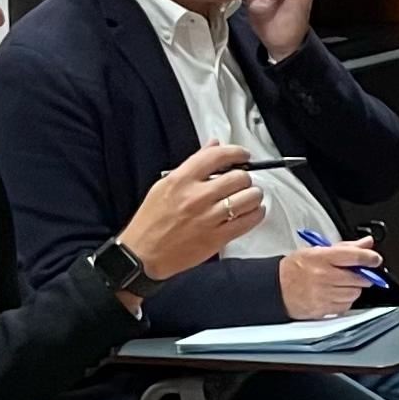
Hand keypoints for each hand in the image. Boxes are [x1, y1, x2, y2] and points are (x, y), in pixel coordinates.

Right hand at [118, 142, 265, 282]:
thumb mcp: (164, 185)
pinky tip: (251, 211)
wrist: (142, 253)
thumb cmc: (151, 221)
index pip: (217, 156)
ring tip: (248, 197)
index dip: (236, 152)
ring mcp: (208, 217)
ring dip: (253, 195)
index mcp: (181, 180)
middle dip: (244, 178)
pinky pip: (248, 220)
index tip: (242, 155)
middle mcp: (196, 197)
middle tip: (241, 183)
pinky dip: (256, 213)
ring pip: (249, 198)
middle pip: (239, 177)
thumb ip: (192, 164)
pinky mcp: (217, 237)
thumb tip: (213, 146)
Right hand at [278, 234, 381, 316]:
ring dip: (353, 289)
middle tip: (357, 273)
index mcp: (322, 258)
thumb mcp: (317, 251)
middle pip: (359, 278)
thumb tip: (366, 243)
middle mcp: (323, 276)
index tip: (375, 259)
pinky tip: (335, 294)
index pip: (355, 256)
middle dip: (362, 275)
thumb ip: (345, 247)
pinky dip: (345, 300)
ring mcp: (323, 294)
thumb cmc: (296, 268)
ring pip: (355, 293)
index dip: (370, 258)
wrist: (275, 288)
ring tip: (341, 283)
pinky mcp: (322, 309)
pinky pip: (346, 306)